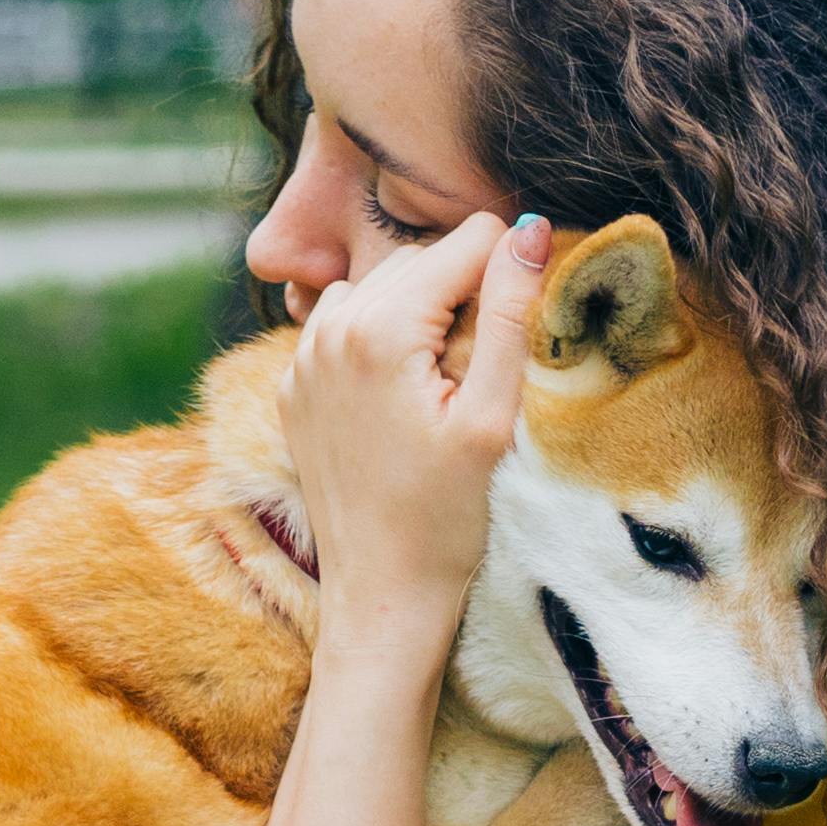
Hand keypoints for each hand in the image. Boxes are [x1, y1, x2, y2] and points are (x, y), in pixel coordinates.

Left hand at [277, 211, 537, 667]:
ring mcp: (302, 358)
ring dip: (421, 314)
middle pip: (422, 258)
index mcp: (378, 328)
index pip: (467, 240)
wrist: (380, 596)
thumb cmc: (445, 519)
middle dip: (462, 293)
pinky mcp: (294, 388)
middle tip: (479, 372)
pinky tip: (402, 396)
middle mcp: (327, 329)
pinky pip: (345, 325)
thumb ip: (510, 314)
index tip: (515, 334)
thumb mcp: (491, 416)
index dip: (508, 276)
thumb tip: (532, 229)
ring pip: (382, 286)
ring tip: (442, 384)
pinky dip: (381, 339)